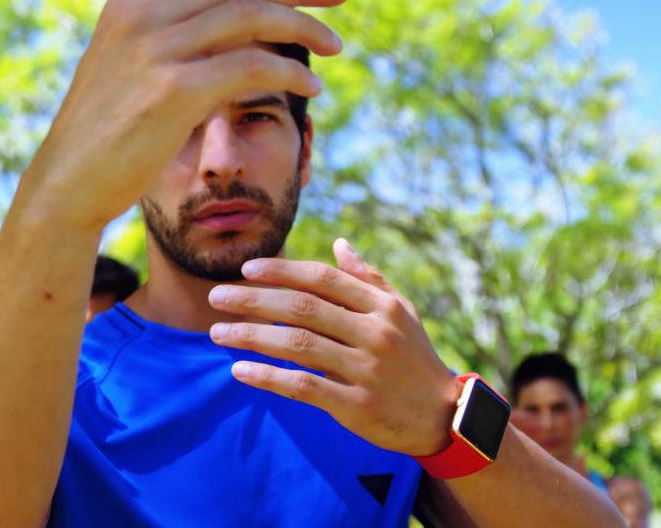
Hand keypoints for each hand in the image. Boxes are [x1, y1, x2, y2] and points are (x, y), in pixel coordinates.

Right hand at [21, 0, 352, 228]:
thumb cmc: (103, 133)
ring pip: (250, 15)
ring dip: (304, 27)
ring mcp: (155, 50)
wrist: (67, 183)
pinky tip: (311, 88)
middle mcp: (141, 15)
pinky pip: (250, 66)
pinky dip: (289, 73)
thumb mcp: (123, 65)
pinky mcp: (174, 90)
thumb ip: (158, 31)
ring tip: (335, 45)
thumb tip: (195, 3)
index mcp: (130, 5)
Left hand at [207, 238, 460, 456]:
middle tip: (217, 298)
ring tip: (218, 333)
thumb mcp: (401, 312)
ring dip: (251, 336)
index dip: (282, 271)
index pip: (322, 279)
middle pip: (303, 308)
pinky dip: (268, 377)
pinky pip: (302, 386)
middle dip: (254, 300)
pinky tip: (240, 370)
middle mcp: (374, 332)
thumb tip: (339, 243)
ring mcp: (366, 369)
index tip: (246, 270)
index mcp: (382, 306)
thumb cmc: (414, 358)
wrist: (443, 416)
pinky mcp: (357, 404)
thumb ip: (368, 278)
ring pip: (297, 345)